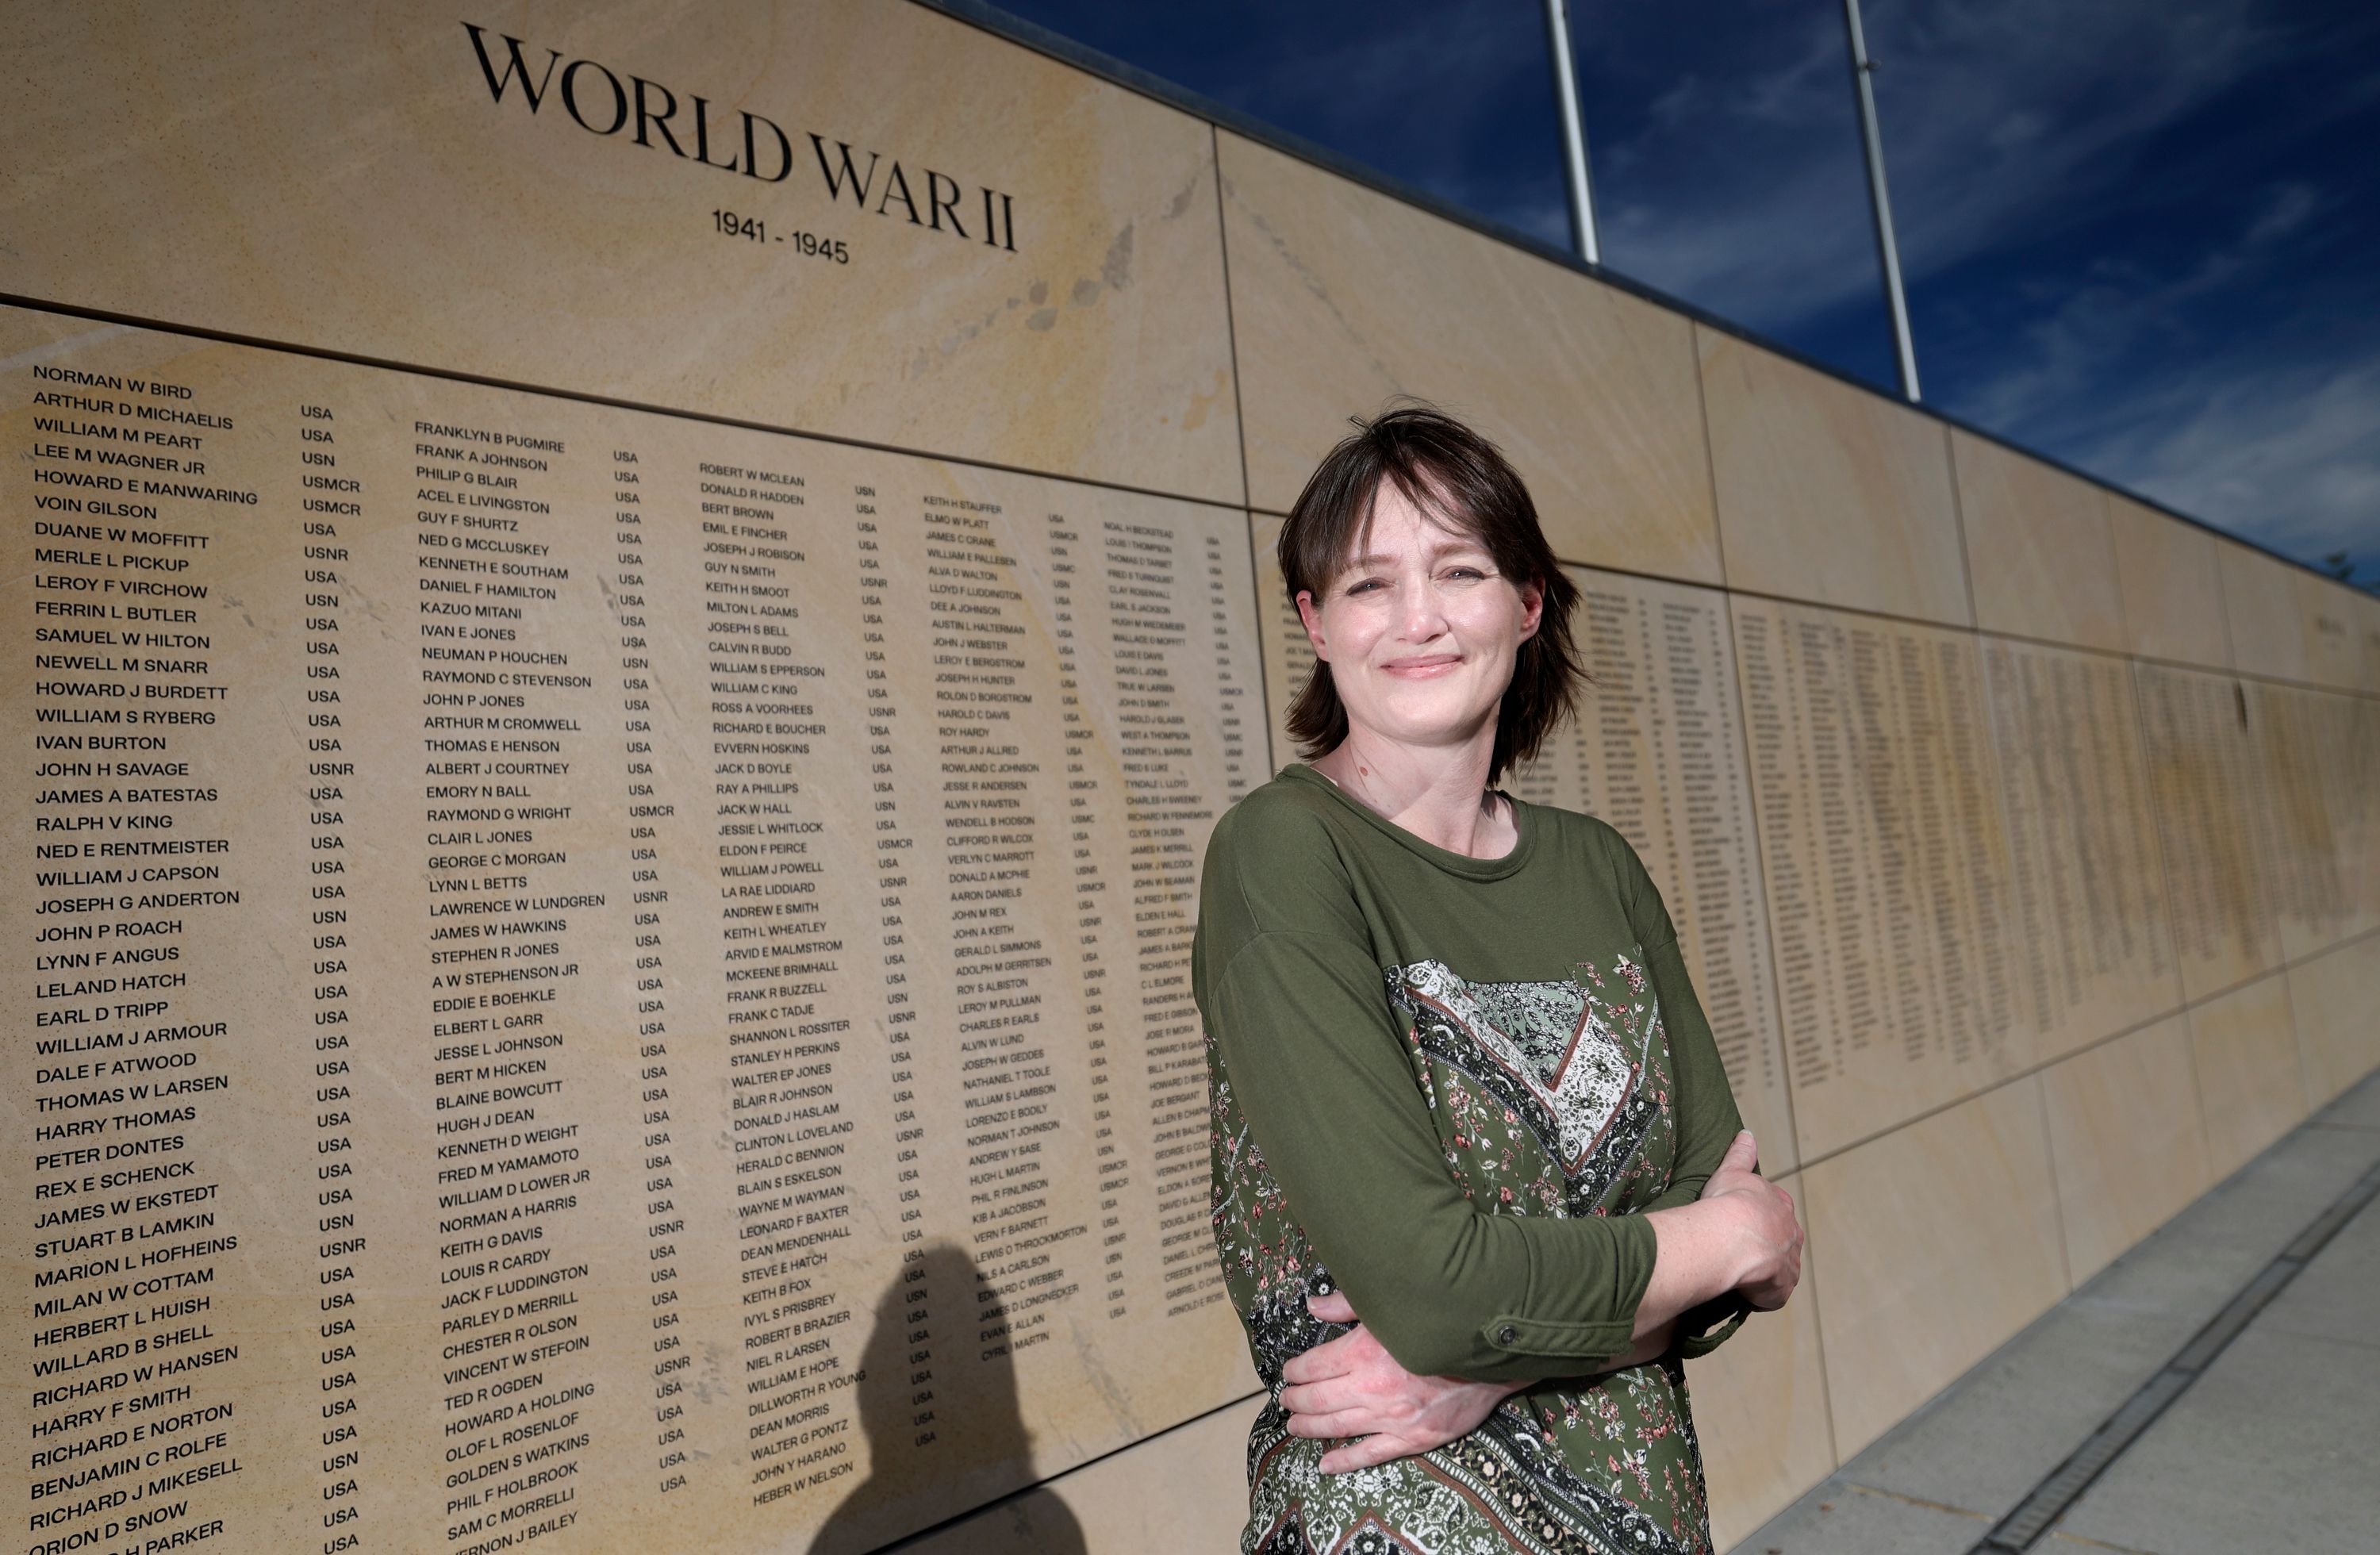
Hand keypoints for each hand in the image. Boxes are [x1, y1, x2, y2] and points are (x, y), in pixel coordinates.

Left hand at [1279, 1292, 1523, 1471]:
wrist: (1491, 1354)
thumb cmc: (1439, 1323)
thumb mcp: (1392, 1305)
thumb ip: (1349, 1305)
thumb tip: (1313, 1306)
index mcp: (1364, 1351)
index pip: (1314, 1365)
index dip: (1295, 1370)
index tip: (1289, 1371)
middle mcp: (1372, 1388)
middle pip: (1319, 1399)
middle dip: (1297, 1400)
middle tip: (1286, 1401)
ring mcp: (1392, 1418)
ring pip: (1338, 1427)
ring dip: (1310, 1428)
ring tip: (1294, 1426)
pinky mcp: (1413, 1439)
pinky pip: (1370, 1454)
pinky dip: (1344, 1461)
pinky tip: (1325, 1464)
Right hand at [1698, 1130, 1801, 1309]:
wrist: (1733, 1237)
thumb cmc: (1730, 1202)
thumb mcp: (1731, 1170)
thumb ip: (1741, 1153)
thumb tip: (1747, 1133)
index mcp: (1780, 1205)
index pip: (1775, 1211)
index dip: (1759, 1217)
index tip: (1741, 1222)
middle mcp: (1792, 1234)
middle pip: (1782, 1241)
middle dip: (1766, 1246)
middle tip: (1739, 1249)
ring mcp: (1790, 1264)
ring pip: (1779, 1268)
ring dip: (1764, 1272)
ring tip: (1739, 1273)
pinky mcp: (1782, 1289)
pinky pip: (1772, 1293)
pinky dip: (1760, 1294)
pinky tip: (1742, 1291)